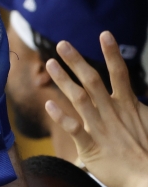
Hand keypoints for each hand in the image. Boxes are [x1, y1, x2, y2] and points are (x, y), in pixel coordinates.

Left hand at [45, 32, 147, 186]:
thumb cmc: (146, 153)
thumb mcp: (141, 125)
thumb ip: (131, 113)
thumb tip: (129, 105)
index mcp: (127, 105)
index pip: (119, 73)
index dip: (111, 53)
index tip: (104, 33)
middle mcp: (113, 112)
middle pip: (93, 80)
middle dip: (77, 61)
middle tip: (61, 44)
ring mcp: (102, 128)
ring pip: (80, 98)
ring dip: (64, 80)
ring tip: (49, 64)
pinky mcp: (91, 147)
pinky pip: (75, 128)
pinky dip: (62, 116)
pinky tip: (49, 104)